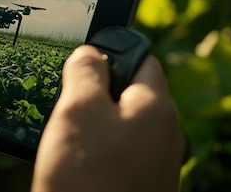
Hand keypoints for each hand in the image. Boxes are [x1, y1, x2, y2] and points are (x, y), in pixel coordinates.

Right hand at [32, 45, 184, 191]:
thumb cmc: (88, 178)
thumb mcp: (79, 111)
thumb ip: (86, 71)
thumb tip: (91, 53)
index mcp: (157, 108)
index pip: (141, 59)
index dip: (111, 52)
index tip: (84, 58)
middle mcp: (165, 135)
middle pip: (130, 94)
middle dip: (96, 93)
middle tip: (66, 103)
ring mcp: (155, 165)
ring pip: (122, 127)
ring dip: (94, 126)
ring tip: (65, 137)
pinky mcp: (141, 188)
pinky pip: (119, 156)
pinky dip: (97, 153)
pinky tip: (75, 164)